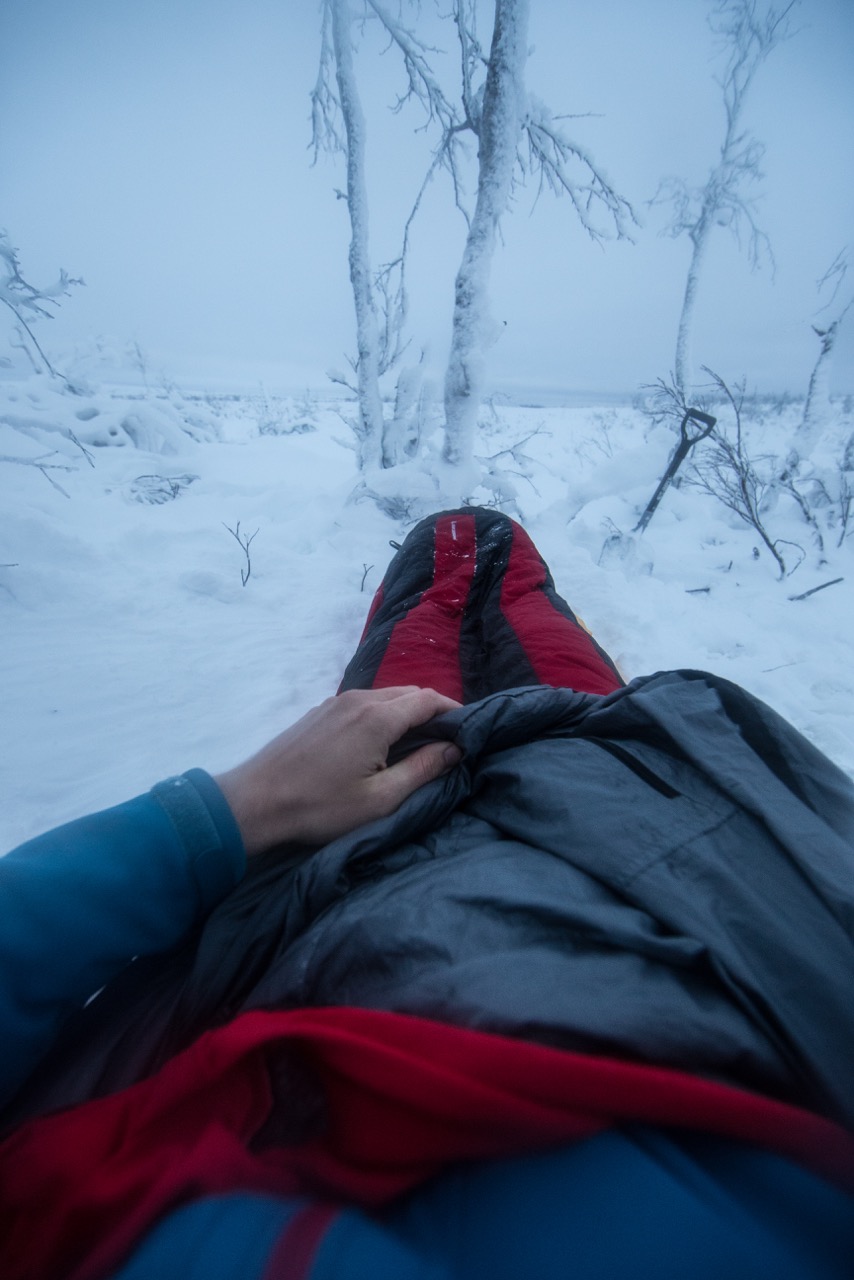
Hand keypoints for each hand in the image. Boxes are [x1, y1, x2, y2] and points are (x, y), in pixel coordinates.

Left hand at [214, 686, 462, 856]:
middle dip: (433, 713)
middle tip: (447, 743)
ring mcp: (336, 702)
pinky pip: (363, 704)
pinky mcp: (320, 712)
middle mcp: (358, 699)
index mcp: (378, 717)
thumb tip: (455, 749)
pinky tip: (381, 744)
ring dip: (407, 714)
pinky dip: (383, 716)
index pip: (430, 699)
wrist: (255, 802)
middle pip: (409, 694)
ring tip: (417, 745)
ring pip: (386, 697)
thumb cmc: (320, 806)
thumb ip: (422, 770)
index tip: (470, 733)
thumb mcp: (380, 798)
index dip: (455, 712)